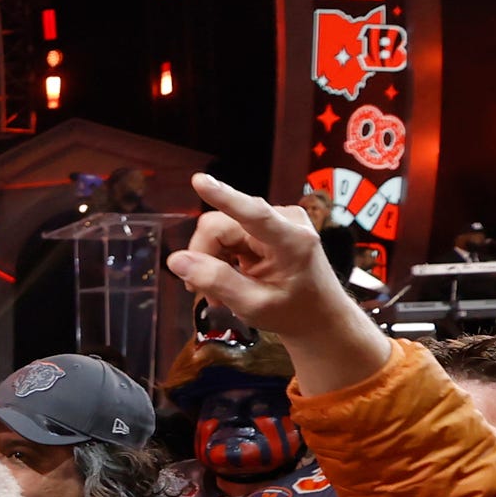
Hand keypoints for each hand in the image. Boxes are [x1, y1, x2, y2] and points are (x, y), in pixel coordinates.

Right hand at [165, 175, 388, 394]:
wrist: (319, 315)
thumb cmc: (294, 312)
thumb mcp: (253, 306)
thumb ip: (216, 282)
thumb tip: (176, 260)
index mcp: (292, 242)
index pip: (253, 214)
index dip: (224, 197)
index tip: (199, 181)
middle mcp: (285, 221)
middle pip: (220, 226)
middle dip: (205, 258)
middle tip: (205, 292)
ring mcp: (276, 219)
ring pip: (218, 230)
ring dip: (211, 261)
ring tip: (220, 292)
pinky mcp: (267, 224)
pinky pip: (226, 233)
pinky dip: (220, 258)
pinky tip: (228, 279)